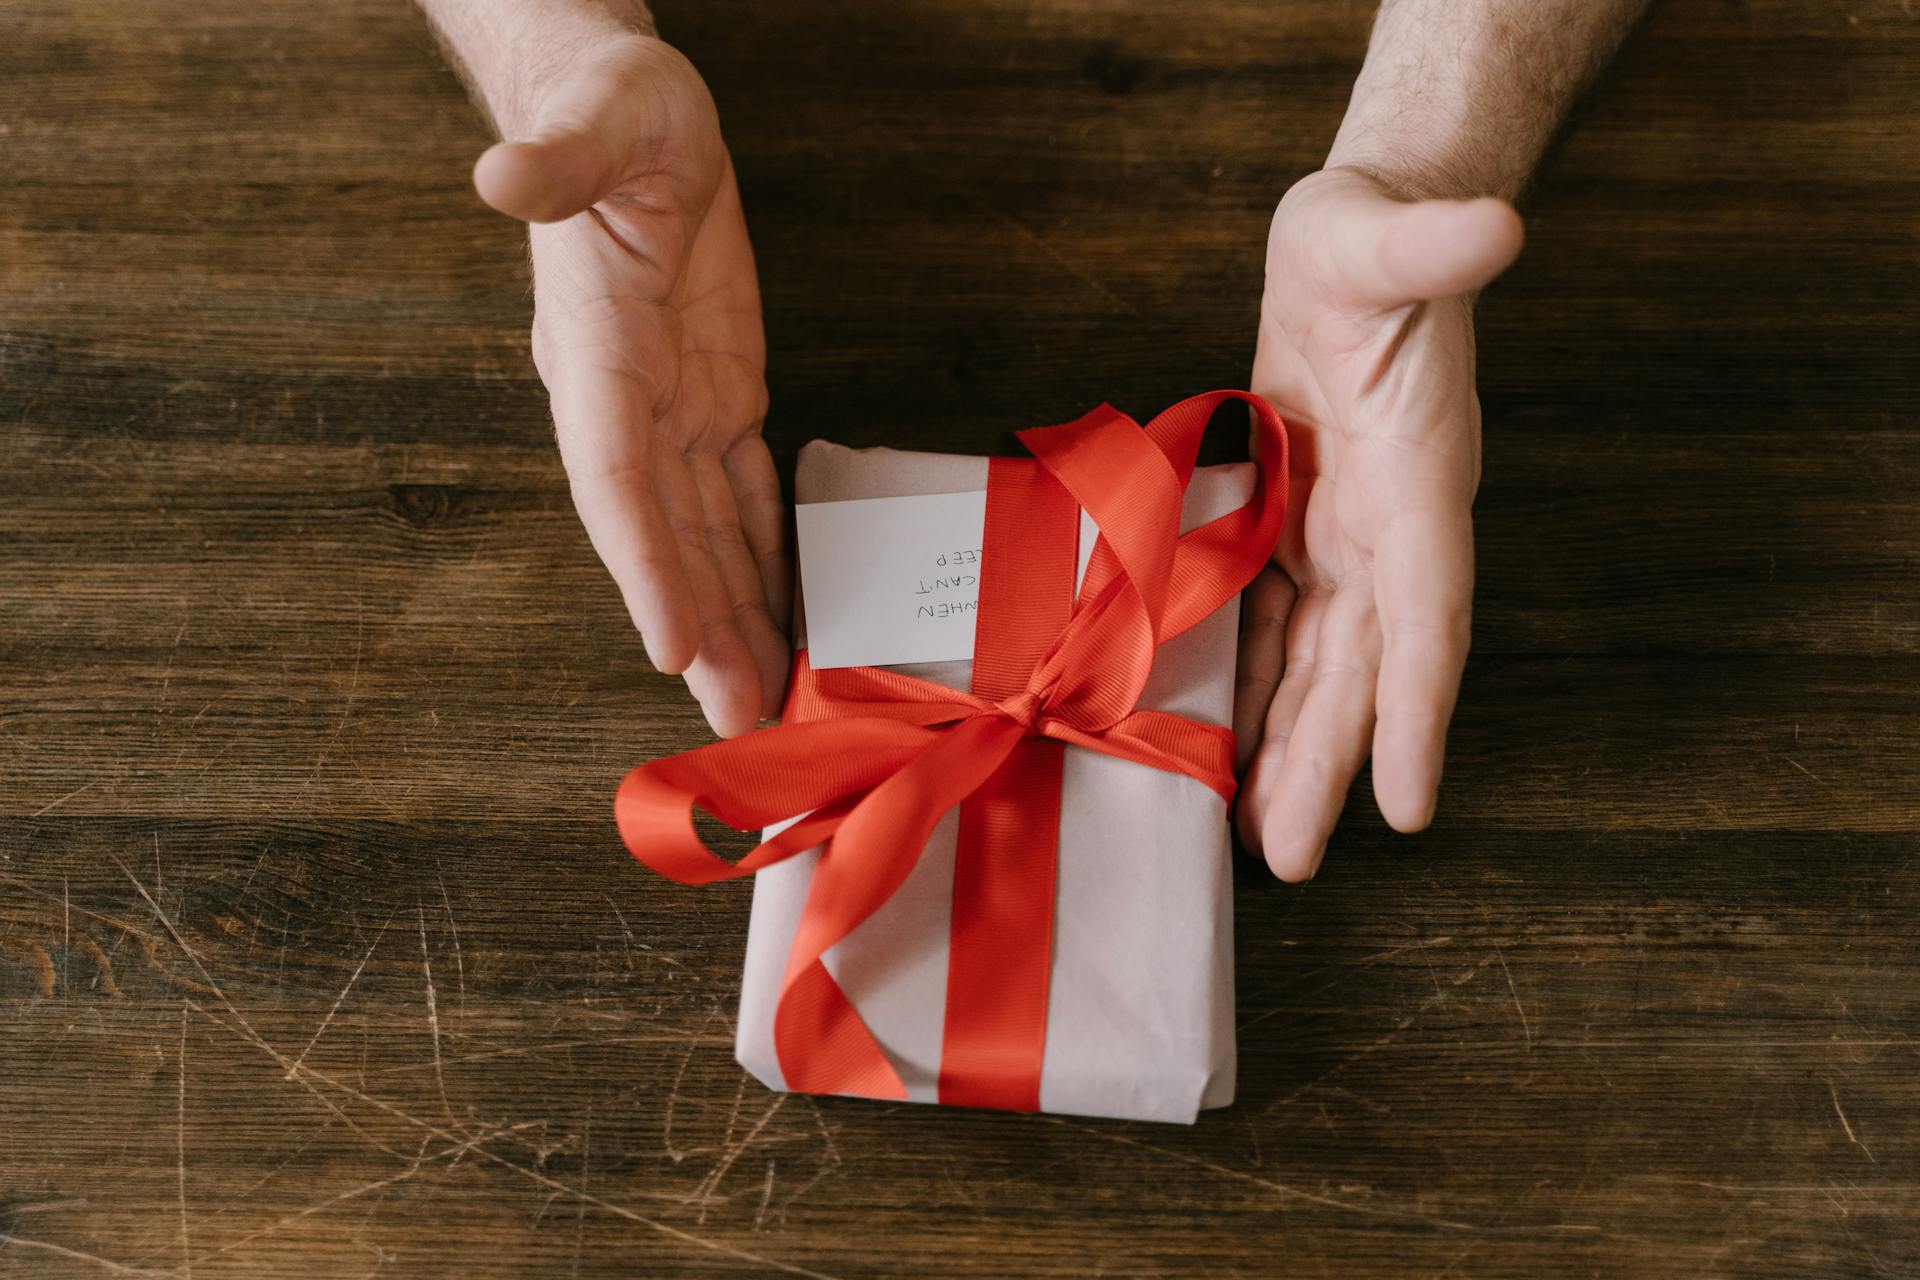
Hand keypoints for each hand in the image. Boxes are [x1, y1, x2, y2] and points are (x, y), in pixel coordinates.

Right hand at [474, 34, 788, 737]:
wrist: (631, 112)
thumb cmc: (611, 107)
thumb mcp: (600, 116)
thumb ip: (558, 158)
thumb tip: (503, 174)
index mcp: (597, 348)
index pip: (614, 475)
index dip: (641, 563)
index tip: (672, 645)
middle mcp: (628, 397)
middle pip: (662, 536)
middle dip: (700, 629)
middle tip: (736, 720)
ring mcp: (673, 404)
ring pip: (705, 532)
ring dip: (734, 616)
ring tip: (762, 699)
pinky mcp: (719, 392)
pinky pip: (740, 493)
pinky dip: (761, 556)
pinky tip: (781, 613)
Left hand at [1233, 166, 1523, 880]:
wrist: (1354, 242)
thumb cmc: (1368, 236)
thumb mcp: (1382, 230)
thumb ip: (1431, 243)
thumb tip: (1496, 228)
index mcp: (1419, 477)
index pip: (1429, 609)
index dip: (1422, 707)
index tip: (1413, 803)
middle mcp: (1387, 525)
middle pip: (1366, 666)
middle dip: (1332, 763)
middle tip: (1294, 861)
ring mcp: (1341, 534)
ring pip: (1320, 663)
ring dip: (1291, 747)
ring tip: (1259, 839)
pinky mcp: (1294, 526)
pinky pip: (1273, 623)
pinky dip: (1255, 685)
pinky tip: (1226, 745)